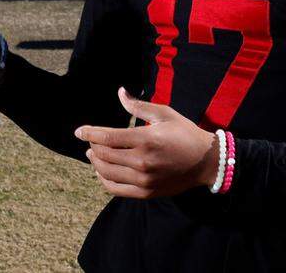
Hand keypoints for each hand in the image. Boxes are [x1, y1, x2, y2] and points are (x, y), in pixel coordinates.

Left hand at [75, 87, 220, 199]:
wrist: (206, 161)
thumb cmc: (185, 133)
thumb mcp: (165, 114)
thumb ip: (138, 106)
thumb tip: (120, 92)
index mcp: (146, 139)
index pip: (107, 137)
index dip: (89, 133)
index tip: (79, 131)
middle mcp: (142, 161)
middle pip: (104, 155)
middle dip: (93, 145)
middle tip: (90, 140)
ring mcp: (143, 179)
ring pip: (107, 172)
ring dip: (95, 162)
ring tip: (93, 154)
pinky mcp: (146, 192)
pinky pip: (116, 189)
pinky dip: (104, 180)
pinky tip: (102, 171)